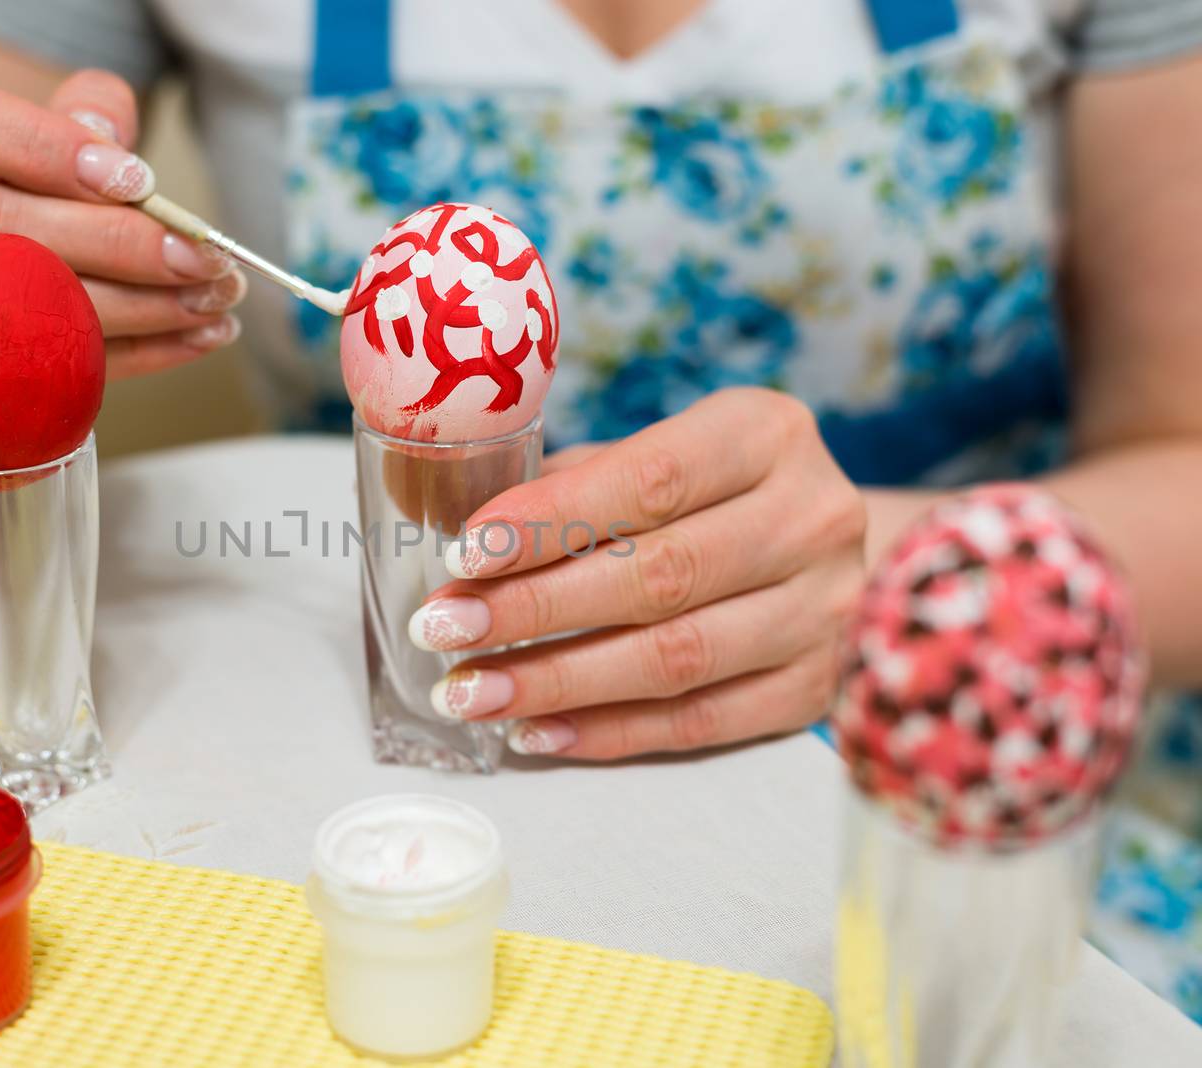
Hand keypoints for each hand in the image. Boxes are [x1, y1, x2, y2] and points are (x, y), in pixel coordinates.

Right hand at [0, 70, 244, 376]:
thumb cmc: (14, 211)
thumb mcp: (40, 148)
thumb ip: (80, 120)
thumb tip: (109, 142)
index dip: (39, 145)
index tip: (137, 179)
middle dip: (111, 241)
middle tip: (203, 255)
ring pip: (6, 307)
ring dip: (133, 307)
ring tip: (212, 299)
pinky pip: (34, 373)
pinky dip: (131, 359)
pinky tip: (195, 339)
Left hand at [409, 388, 865, 759]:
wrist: (840, 557)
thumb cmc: (717, 495)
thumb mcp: (663, 454)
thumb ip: (576, 484)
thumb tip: (451, 525)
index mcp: (766, 436)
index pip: (649, 480)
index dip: (550, 520)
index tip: (464, 553)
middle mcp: (811, 519)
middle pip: (659, 576)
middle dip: (535, 609)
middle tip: (445, 629)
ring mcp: (823, 611)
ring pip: (676, 659)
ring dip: (558, 682)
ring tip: (471, 692)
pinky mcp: (814, 689)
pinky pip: (699, 722)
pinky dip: (608, 731)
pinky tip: (536, 731)